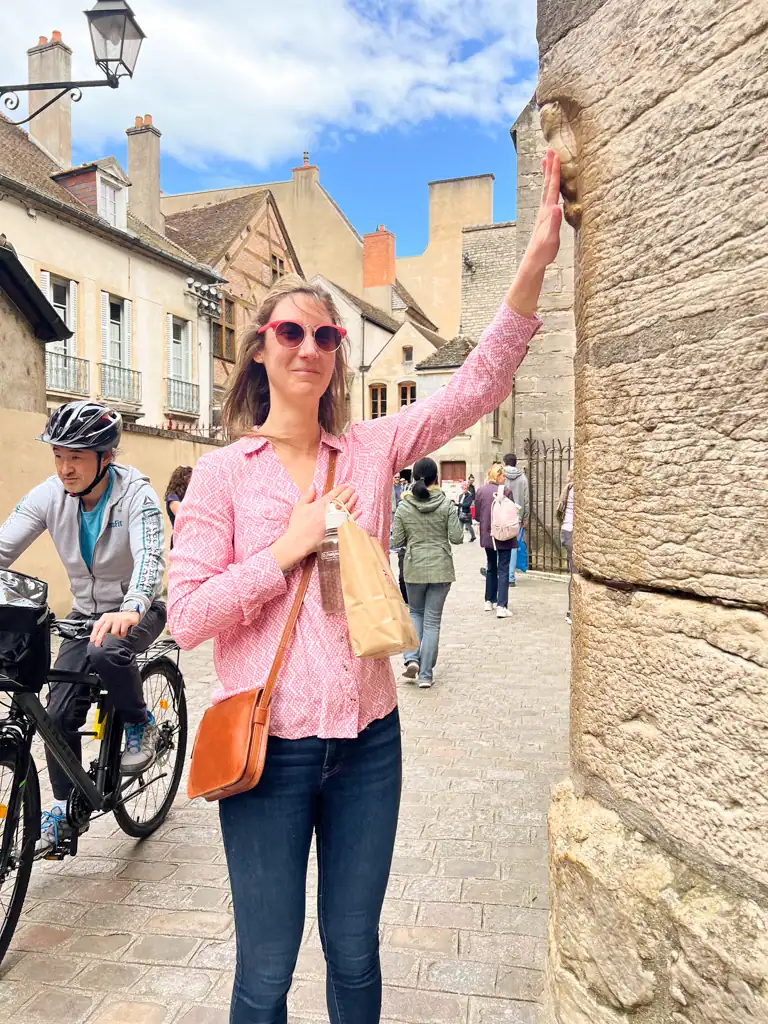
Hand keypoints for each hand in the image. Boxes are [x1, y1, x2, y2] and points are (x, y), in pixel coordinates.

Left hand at [91, 611, 140, 646]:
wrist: (131, 614)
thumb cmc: (119, 619)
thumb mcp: (109, 620)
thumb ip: (104, 627)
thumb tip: (98, 637)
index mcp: (105, 617)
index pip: (97, 626)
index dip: (94, 634)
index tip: (92, 640)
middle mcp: (111, 617)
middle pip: (103, 629)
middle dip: (99, 638)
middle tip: (97, 645)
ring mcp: (118, 619)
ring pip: (113, 632)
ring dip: (116, 636)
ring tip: (119, 633)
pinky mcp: (125, 621)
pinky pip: (122, 632)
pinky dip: (122, 634)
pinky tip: (123, 632)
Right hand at [271, 484, 358, 571]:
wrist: (299, 541)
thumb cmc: (297, 524)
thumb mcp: (299, 506)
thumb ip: (307, 495)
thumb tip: (313, 486)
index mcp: (321, 504)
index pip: (333, 494)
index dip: (341, 488)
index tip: (346, 485)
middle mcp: (330, 510)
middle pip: (342, 499)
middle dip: (348, 492)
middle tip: (353, 488)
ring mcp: (335, 520)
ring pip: (347, 508)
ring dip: (352, 501)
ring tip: (356, 496)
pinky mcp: (338, 529)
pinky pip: (348, 521)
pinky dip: (355, 515)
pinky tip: (359, 511)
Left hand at [525, 149, 563, 269]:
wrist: (533, 262)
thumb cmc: (543, 252)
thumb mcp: (550, 239)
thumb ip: (553, 223)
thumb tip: (556, 206)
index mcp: (547, 212)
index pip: (551, 187)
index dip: (554, 171)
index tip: (556, 155)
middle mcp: (544, 210)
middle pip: (547, 184)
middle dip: (549, 167)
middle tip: (550, 150)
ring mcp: (544, 214)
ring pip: (546, 189)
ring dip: (547, 175)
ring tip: (547, 162)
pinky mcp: (545, 219)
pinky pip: (548, 197)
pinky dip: (549, 187)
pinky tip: (551, 188)